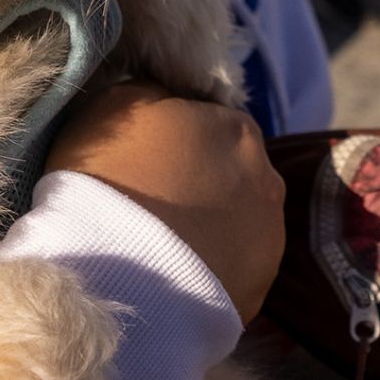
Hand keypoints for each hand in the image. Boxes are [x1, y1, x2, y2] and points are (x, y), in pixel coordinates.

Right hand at [44, 82, 286, 322]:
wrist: (118, 280)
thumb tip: (164, 94)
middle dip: (199, 181)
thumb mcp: (114, 107)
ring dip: (209, 225)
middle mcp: (267, 177)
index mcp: (237, 127)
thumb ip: (150, 91)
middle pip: (229, 170)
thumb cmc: (110, 180)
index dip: (174, 138)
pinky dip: (210, 266)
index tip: (144, 160)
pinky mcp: (260, 288)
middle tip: (152, 202)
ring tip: (163, 245)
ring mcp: (269, 237)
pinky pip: (232, 267)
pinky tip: (174, 275)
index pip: (208, 120)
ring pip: (236, 220)